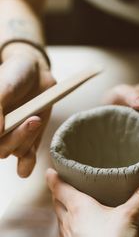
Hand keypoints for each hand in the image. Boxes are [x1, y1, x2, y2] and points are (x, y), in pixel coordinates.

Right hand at [0, 43, 55, 176]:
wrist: (36, 73)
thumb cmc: (15, 74)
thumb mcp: (3, 86)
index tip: (6, 126)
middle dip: (16, 136)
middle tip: (31, 118)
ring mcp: (9, 138)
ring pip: (13, 152)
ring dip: (26, 139)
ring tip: (35, 119)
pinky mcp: (27, 142)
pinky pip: (24, 162)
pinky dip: (27, 163)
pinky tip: (30, 156)